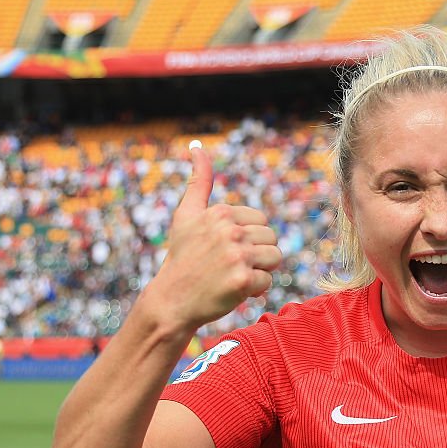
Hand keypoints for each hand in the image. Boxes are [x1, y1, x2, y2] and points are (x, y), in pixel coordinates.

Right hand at [147, 143, 281, 330]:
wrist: (171, 300)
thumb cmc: (182, 257)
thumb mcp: (186, 215)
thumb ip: (198, 181)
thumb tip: (197, 146)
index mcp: (221, 213)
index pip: (260, 222)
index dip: (248, 239)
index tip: (224, 249)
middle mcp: (229, 230)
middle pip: (272, 239)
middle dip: (257, 254)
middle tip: (230, 265)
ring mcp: (237, 255)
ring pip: (275, 258)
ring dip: (260, 271)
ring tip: (234, 276)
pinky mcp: (243, 280)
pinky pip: (268, 281)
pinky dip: (255, 290)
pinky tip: (233, 290)